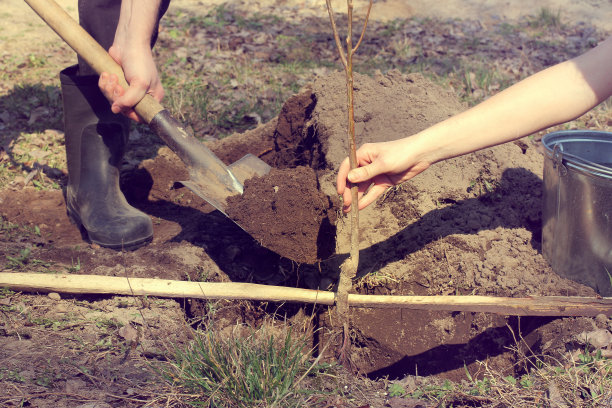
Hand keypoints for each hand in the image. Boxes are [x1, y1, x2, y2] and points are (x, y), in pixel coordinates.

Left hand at [98, 0, 163, 122]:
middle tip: (117, 85)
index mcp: (153, 98)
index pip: (141, 116)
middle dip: (117, 97)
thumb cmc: (140, 61)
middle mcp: (141, 96)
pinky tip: (106, 75)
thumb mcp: (140, 83)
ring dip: (109, 90)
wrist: (129, 43)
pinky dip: (104, 84)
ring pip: (114, 101)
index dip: (130, 112)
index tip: (124, 103)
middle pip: (125, 109)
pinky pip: (107, 91)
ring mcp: (129, 90)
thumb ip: (130, 100)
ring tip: (111, 77)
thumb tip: (116, 109)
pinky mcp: (117, 83)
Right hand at [336, 137, 432, 211]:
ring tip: (349, 209)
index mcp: (364, 154)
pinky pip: (373, 192)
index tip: (340, 191)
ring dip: (356, 198)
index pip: (347, 166)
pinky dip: (367, 199)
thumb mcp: (383, 163)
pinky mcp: (384, 182)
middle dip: (349, 191)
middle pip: (354, 179)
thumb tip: (349, 178)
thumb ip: (366, 172)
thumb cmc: (401, 153)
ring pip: (362, 187)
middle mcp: (367, 163)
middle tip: (346, 204)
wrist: (420, 155)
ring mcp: (375, 173)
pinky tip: (360, 207)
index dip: (342, 179)